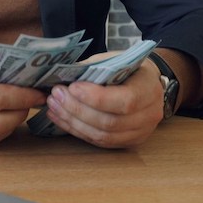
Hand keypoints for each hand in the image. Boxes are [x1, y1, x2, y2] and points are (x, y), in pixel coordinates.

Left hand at [41, 53, 164, 148]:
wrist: (147, 83)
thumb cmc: (128, 68)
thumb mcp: (114, 59)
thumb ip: (92, 68)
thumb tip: (61, 74)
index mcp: (148, 90)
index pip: (124, 101)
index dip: (96, 98)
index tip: (72, 87)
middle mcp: (149, 115)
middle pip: (110, 122)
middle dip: (78, 109)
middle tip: (56, 96)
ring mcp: (140, 133)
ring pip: (103, 136)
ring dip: (73, 122)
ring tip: (54, 107)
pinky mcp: (127, 142)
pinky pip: (100, 142)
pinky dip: (77, 131)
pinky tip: (61, 118)